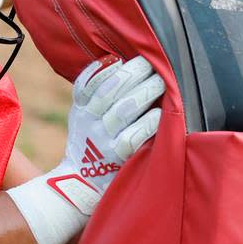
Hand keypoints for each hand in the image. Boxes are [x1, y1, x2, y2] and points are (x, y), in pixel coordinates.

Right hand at [63, 55, 163, 196]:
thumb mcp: (83, 117)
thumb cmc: (91, 143)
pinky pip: (133, 137)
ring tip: (162, 82)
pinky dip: (148, 123)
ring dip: (145, 92)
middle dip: (133, 73)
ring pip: (123, 110)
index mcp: (81, 110)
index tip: (120, 58)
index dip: (102, 69)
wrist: (81, 185)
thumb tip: (119, 63)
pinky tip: (159, 114)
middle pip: (108, 92)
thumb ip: (94, 94)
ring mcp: (103, 140)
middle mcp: (89, 123)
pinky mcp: (118, 158)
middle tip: (153, 65)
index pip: (86, 84)